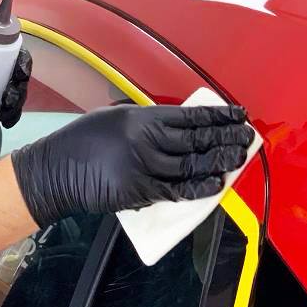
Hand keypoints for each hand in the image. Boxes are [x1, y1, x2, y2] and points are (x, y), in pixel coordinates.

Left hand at [0, 28, 31, 127]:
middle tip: (7, 102)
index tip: (19, 76)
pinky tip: (5, 122)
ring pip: (16, 95)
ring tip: (3, 116)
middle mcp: (3, 66)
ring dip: (15, 107)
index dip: (24, 64)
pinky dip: (10, 116)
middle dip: (19, 92)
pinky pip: (7, 108)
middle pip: (20, 79)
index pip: (18, 54)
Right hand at [10, 104, 254, 227]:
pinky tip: (218, 183)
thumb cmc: (83, 141)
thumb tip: (177, 126)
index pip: (191, 116)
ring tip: (239, 157)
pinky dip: (201, 187)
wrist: (58, 171)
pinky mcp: (142, 192)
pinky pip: (179, 191)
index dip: (219, 117)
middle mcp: (147, 141)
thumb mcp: (115, 117)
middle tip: (247, 136)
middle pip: (197, 140)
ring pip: (193, 166)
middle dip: (227, 138)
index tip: (238, 114)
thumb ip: (146, 121)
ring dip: (220, 162)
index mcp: (141, 118)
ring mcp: (146, 168)